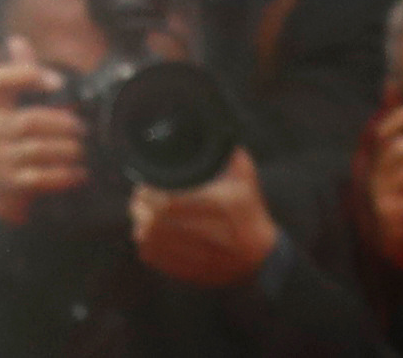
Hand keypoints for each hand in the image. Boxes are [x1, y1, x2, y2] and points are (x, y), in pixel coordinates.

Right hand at [0, 54, 87, 224]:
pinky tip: (80, 174)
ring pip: (40, 149)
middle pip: (31, 120)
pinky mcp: (12, 184)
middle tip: (84, 128)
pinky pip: (44, 177)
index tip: (56, 80)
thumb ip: (15, 78)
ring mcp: (0, 159)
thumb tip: (17, 40)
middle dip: (64, 123)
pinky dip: (67, 175)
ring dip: (70, 150)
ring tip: (85, 151)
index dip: (27, 75)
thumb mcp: (1, 113)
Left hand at [131, 150, 283, 289]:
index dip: (150, 194)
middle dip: (140, 208)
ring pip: (155, 243)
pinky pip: (160, 261)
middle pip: (158, 222)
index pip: (171, 202)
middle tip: (136, 199)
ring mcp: (203, 257)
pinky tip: (148, 237)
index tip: (144, 187)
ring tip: (139, 216)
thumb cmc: (250, 212)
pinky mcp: (196, 273)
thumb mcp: (246, 180)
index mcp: (223, 206)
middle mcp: (214, 234)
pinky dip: (148, 248)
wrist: (265, 257)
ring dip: (141, 227)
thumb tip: (211, 130)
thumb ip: (228, 156)